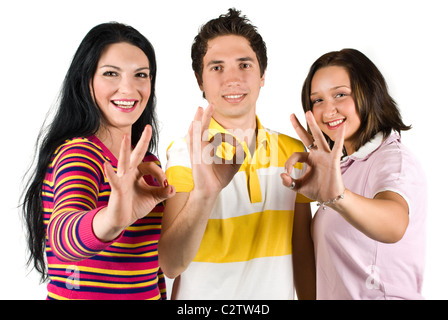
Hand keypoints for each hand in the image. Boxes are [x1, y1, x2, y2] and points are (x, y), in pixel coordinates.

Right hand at [96, 125, 174, 240]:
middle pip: (137, 154)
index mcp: (138, 173)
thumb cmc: (134, 206)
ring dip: (125, 149)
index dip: (161, 175)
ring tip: (126, 137)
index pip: (152, 166)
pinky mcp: (116, 188)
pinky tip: (106, 164)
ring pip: (124, 162)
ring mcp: (122, 179)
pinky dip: (110, 172)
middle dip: (143, 141)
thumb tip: (174, 188)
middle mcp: (129, 172)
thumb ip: (164, 192)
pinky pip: (113, 179)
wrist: (120, 219)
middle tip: (148, 127)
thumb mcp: (153, 198)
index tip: (166, 186)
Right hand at [187, 104, 244, 196]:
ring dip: (199, 119)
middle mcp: (201, 148)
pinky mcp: (196, 155)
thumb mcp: (234, 164)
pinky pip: (194, 141)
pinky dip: (195, 131)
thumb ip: (240, 154)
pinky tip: (195, 123)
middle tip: (210, 103)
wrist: (211, 191)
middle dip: (206, 116)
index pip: (217, 136)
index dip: (230, 139)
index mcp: (208, 149)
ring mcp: (197, 151)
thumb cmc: (219, 179)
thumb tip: (245, 143)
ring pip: (197, 131)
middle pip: (202, 128)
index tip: (238, 146)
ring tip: (201, 108)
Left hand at [280, 111, 344, 203]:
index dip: (289, 163)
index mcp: (309, 159)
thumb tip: (282, 175)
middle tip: (291, 115)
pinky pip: (338, 147)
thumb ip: (288, 182)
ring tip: (308, 113)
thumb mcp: (298, 187)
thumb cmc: (316, 190)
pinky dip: (340, 137)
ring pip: (318, 138)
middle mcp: (317, 155)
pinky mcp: (334, 160)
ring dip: (313, 125)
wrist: (329, 199)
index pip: (296, 155)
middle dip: (299, 126)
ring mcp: (326, 156)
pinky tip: (343, 126)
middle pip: (307, 137)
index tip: (287, 173)